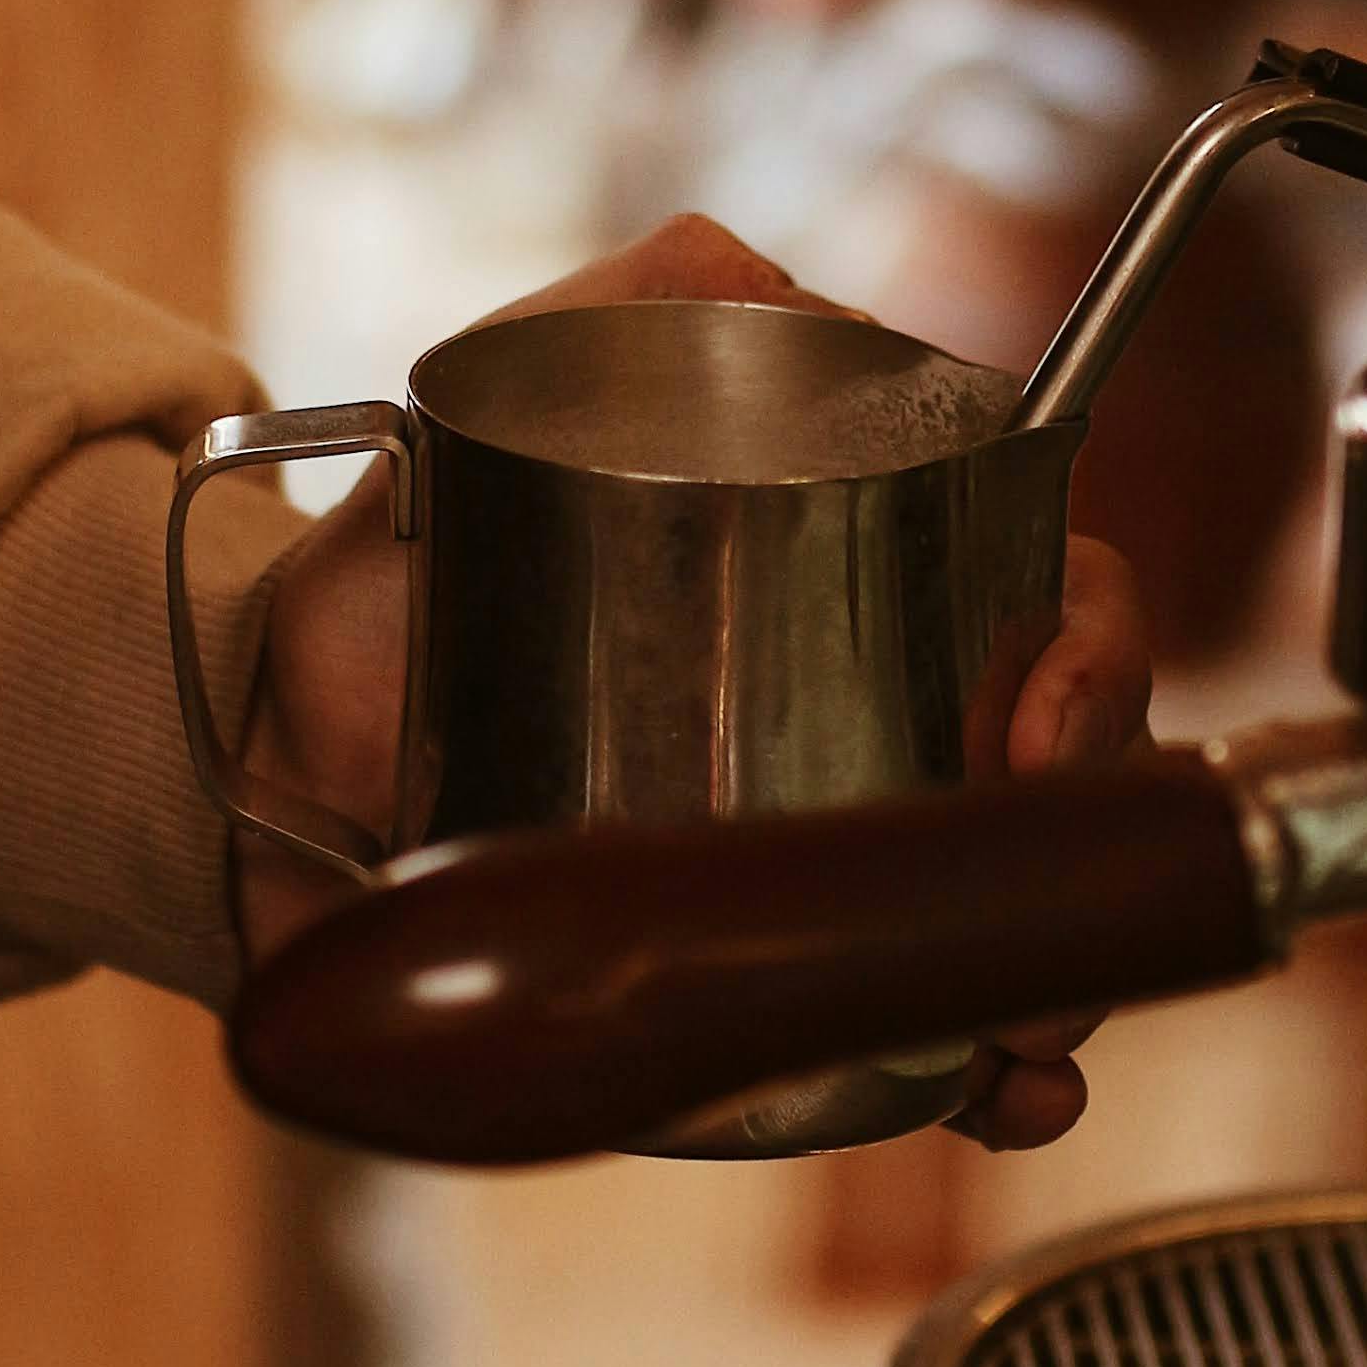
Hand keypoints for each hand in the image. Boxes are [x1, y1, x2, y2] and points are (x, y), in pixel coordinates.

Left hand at [235, 219, 1151, 1147]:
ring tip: (1023, 1040)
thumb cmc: (397, 576)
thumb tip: (756, 266)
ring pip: (1024, 921)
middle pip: (1074, 778)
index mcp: (865, 584)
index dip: (1091, 658)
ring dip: (1064, 982)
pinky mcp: (780, 990)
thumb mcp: (491, 408)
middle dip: (1096, 851)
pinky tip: (1004, 1099)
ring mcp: (840, 866)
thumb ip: (611, 302)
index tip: (1035, 728)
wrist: (271, 763)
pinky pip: (925, 1043)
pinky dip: (999, 1082)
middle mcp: (886, 726)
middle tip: (1036, 922)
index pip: (1051, 601)